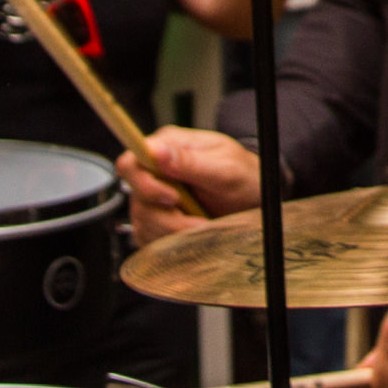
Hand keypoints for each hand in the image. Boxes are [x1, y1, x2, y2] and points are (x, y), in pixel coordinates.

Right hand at [119, 127, 259, 242]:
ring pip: (142, 220)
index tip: (173, 198)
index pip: (132, 162)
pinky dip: (169, 241)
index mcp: (169, 146)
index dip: (144, 184)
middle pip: (136, 197)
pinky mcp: (157, 220)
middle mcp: (157, 170)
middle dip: (167, 215)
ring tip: (202, 225)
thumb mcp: (225, 168)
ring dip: (173, 231)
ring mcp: (155, 197)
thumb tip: (155, 150)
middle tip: (197, 219)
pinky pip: (148, 236)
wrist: (256, 200)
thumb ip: (190, 161)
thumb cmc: (245, 177)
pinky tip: (191, 234)